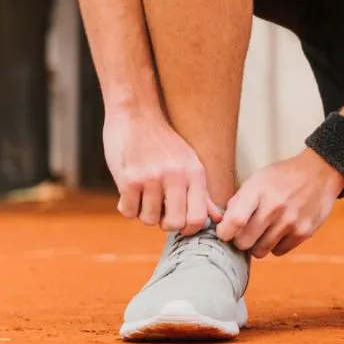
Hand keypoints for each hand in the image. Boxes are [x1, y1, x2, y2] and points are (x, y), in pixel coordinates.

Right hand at [103, 110, 222, 233]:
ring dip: (144, 213)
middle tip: (160, 213)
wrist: (136, 114)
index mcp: (195, 173)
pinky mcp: (129, 179)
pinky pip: (128, 212)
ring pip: (149, 219)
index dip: (189, 229)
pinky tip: (129, 193)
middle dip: (166, 224)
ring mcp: (152, 178)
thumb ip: (202, 193)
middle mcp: (176, 176)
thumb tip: (216, 219)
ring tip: (144, 197)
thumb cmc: (163, 142)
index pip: (198, 217)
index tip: (181, 225)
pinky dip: (127, 207)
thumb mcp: (189, 162)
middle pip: (175, 224)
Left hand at [216, 149, 343, 258]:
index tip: (225, 232)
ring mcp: (290, 221)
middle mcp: (274, 207)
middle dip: (240, 240)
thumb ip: (239, 201)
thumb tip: (223, 225)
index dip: (224, 232)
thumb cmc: (282, 177)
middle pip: (244, 242)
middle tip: (245, 232)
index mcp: (258, 191)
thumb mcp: (258, 179)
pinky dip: (276, 245)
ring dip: (258, 244)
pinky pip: (279, 251)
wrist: (320, 172)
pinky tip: (280, 231)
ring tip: (263, 231)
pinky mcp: (304, 231)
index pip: (234, 221)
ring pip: (260, 251)